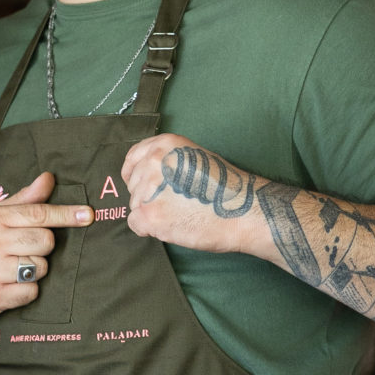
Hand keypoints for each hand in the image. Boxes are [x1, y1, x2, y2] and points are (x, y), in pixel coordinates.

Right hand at [0, 173, 94, 332]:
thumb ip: (23, 200)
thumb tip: (49, 178)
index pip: (38, 213)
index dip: (66, 214)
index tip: (88, 215)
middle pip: (46, 242)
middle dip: (43, 248)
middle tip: (24, 250)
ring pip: (41, 268)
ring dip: (34, 270)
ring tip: (13, 269)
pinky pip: (31, 292)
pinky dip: (26, 291)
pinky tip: (9, 286)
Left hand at [123, 133, 259, 250]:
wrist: (242, 210)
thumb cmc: (224, 187)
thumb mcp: (194, 157)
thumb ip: (168, 162)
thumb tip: (146, 177)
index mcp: (164, 145)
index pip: (133, 158)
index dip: (134, 173)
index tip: (138, 184)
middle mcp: (153, 162)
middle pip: (134, 185)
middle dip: (148, 196)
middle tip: (174, 204)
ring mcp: (148, 189)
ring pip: (135, 206)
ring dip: (151, 213)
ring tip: (179, 215)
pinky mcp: (149, 215)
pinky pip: (135, 224)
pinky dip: (149, 229)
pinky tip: (171, 226)